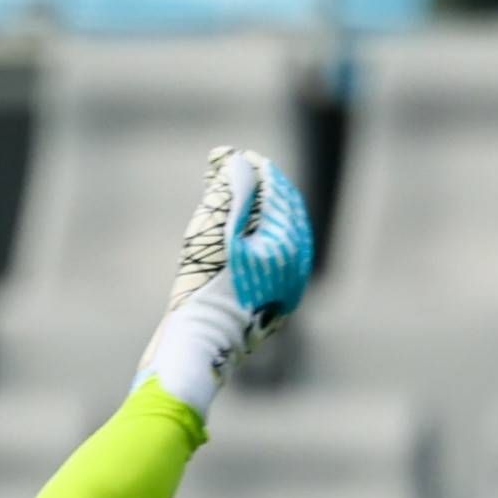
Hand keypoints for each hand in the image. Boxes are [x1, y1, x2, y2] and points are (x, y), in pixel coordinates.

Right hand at [167, 144, 313, 337]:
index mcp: (286, 241)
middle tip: (240, 171)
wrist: (202, 341)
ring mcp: (289, 283)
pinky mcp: (278, 300)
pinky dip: (259, 241)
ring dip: (261, 215)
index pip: (276, 192)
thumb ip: (229, 189)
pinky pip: (275, 259)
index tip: (239, 156)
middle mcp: (295, 261)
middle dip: (262, 190)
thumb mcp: (212, 230)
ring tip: (238, 202)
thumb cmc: (203, 285)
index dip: (257, 170)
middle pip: (282, 213)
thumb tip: (235, 157)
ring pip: (280, 237)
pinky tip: (241, 239)